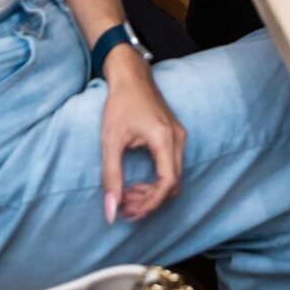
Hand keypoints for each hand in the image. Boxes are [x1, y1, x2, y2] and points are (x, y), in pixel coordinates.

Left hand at [99, 57, 186, 223]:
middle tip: (124, 207)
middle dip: (150, 201)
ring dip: (152, 193)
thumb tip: (111, 212)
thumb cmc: (120, 104)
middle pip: (173, 185)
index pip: (168, 183)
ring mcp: (179, 137)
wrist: (131, 76)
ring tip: (126, 197)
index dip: (150, 204)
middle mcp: (178, 139)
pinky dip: (156, 181)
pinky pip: (172, 168)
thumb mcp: (110, 141)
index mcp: (165, 139)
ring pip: (174, 178)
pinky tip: (136, 184)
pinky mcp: (175, 137)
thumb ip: (111, 177)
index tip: (129, 213)